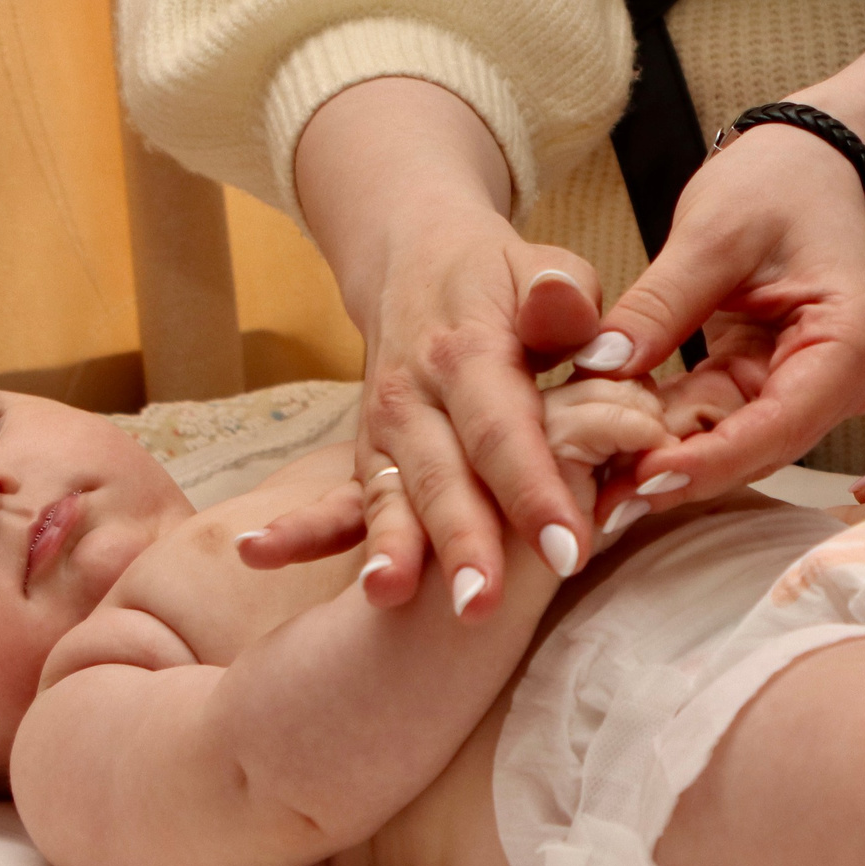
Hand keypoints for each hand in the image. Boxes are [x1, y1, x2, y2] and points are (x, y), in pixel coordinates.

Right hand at [255, 78, 606, 617]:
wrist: (413, 258)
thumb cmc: (503, 280)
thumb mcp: (542, 267)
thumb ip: (562, 295)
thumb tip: (572, 309)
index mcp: (470, 350)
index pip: (505, 428)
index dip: (534, 490)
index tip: (566, 549)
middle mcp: (416, 393)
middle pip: (442, 475)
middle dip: (462, 544)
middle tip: (483, 608)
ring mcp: (383, 427)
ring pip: (391, 494)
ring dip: (394, 551)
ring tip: (392, 602)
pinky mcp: (367, 453)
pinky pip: (348, 499)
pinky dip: (320, 533)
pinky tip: (293, 566)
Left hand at [576, 0, 864, 523]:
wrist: (810, 162)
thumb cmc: (779, 181)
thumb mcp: (713, 233)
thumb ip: (662, 303)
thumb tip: (603, 366)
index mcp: (853, 341)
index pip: (781, 422)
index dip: (711, 460)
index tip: (643, 479)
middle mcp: (847, 379)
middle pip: (761, 446)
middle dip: (684, 472)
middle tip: (604, 501)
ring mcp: (816, 387)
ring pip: (738, 442)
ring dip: (672, 460)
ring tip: (599, 485)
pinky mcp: (779, 383)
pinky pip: (724, 418)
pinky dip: (674, 431)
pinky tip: (618, 449)